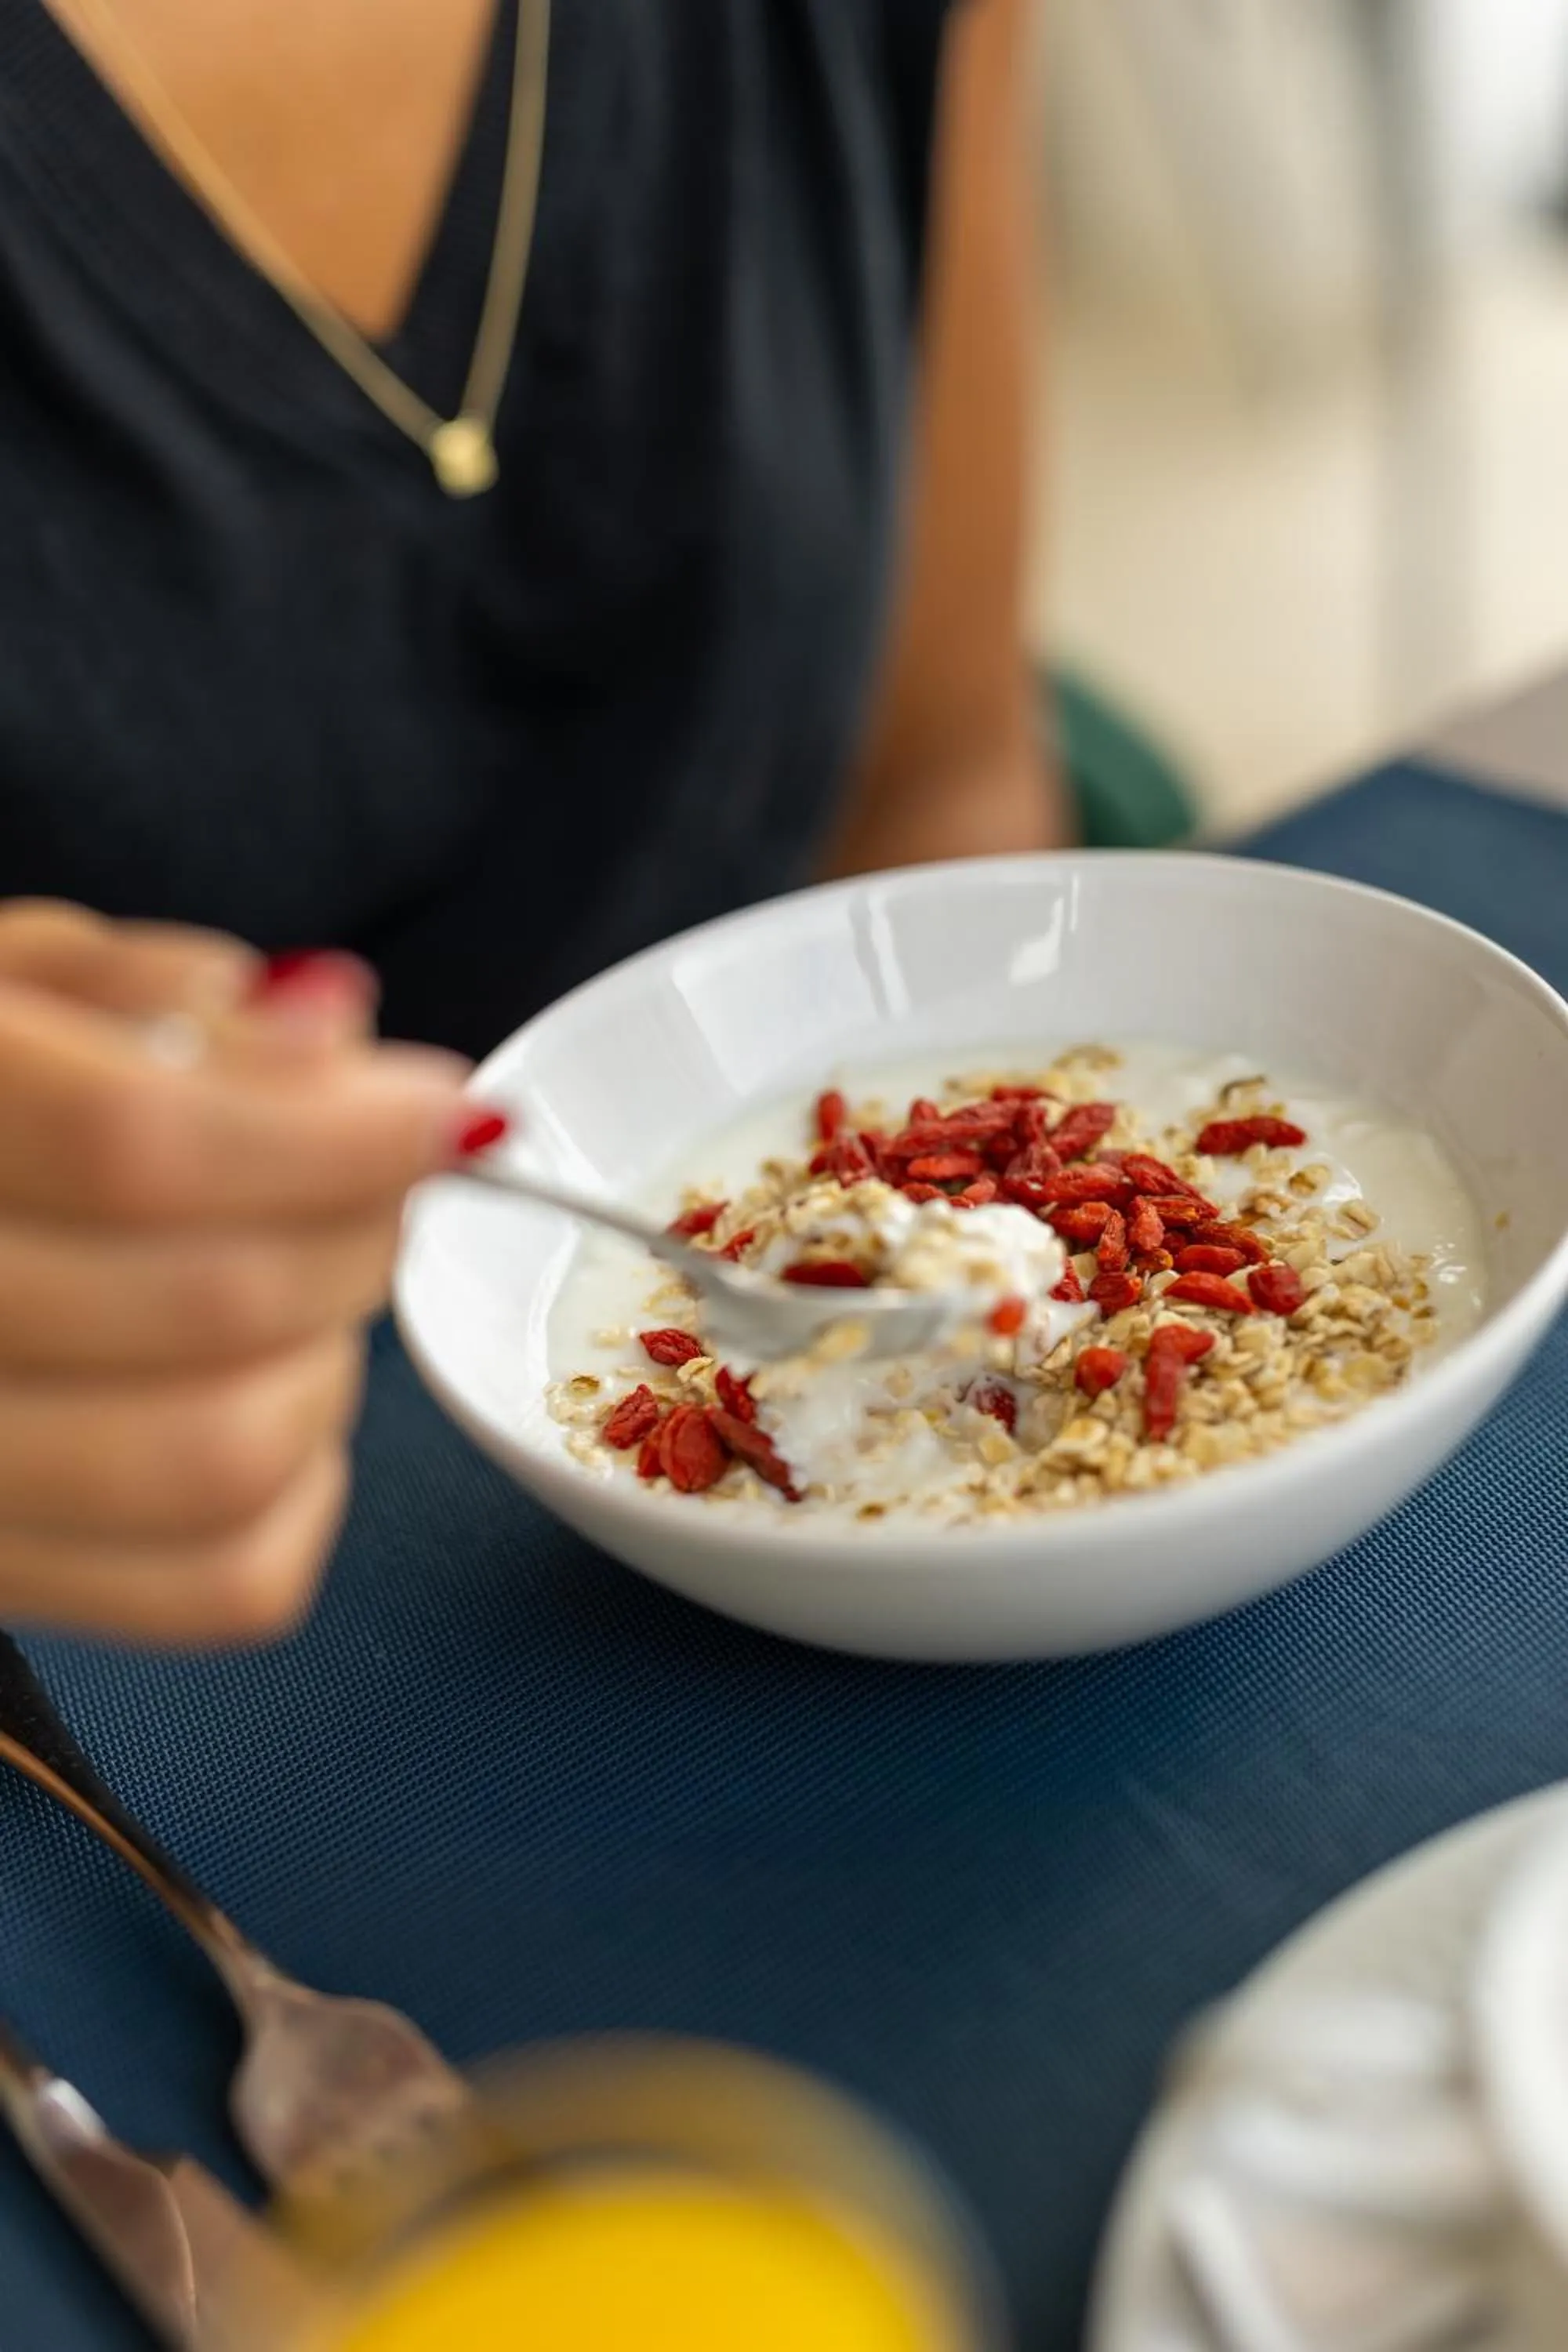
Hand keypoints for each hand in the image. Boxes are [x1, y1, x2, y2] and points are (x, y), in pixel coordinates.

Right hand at [0, 903, 473, 1643]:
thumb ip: (145, 993)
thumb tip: (328, 1028)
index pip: (141, 1145)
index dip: (333, 1132)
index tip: (437, 1109)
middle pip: (212, 1306)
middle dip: (357, 1232)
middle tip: (379, 1184)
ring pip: (223, 1461)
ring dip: (331, 1366)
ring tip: (312, 1290)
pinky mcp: (3, 1580)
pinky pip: (220, 1588)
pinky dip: (308, 1500)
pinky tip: (282, 1406)